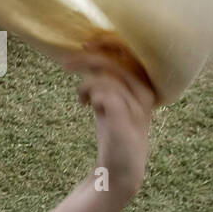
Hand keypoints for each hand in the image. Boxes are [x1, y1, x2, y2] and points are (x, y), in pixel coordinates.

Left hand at [62, 42, 156, 194]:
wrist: (119, 169)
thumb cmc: (113, 130)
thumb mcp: (111, 98)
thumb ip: (107, 77)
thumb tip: (88, 49)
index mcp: (146, 84)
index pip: (131, 52)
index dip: (109, 42)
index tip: (87, 44)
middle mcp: (146, 92)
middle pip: (115, 61)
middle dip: (87, 59)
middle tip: (66, 63)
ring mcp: (137, 105)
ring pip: (106, 76)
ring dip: (85, 83)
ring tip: (80, 97)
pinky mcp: (124, 118)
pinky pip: (102, 92)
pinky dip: (88, 92)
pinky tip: (83, 103)